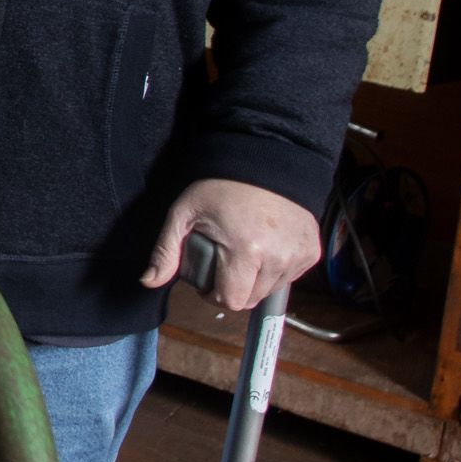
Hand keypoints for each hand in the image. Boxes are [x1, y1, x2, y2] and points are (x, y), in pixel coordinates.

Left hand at [140, 177, 322, 315]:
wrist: (263, 160)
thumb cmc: (221, 186)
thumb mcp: (184, 214)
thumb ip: (165, 251)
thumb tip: (149, 281)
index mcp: (246, 251)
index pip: (231, 300)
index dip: (214, 294)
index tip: (208, 279)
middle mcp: (277, 257)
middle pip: (251, 299)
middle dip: (234, 287)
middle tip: (225, 261)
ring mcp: (298, 254)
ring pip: (271, 290)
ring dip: (256, 280)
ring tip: (246, 251)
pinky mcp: (311, 250)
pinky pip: (290, 276)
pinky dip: (278, 269)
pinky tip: (267, 246)